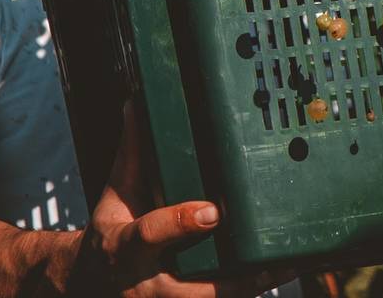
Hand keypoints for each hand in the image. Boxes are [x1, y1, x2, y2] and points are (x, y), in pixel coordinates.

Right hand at [86, 102, 294, 296]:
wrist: (95, 283)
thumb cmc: (111, 234)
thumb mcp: (114, 194)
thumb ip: (131, 153)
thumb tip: (135, 104)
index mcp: (126, 248)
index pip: (151, 235)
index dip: (181, 224)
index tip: (212, 211)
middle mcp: (149, 283)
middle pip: (193, 290)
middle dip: (233, 278)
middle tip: (269, 256)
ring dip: (252, 285)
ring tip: (288, 261)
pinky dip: (250, 288)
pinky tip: (277, 270)